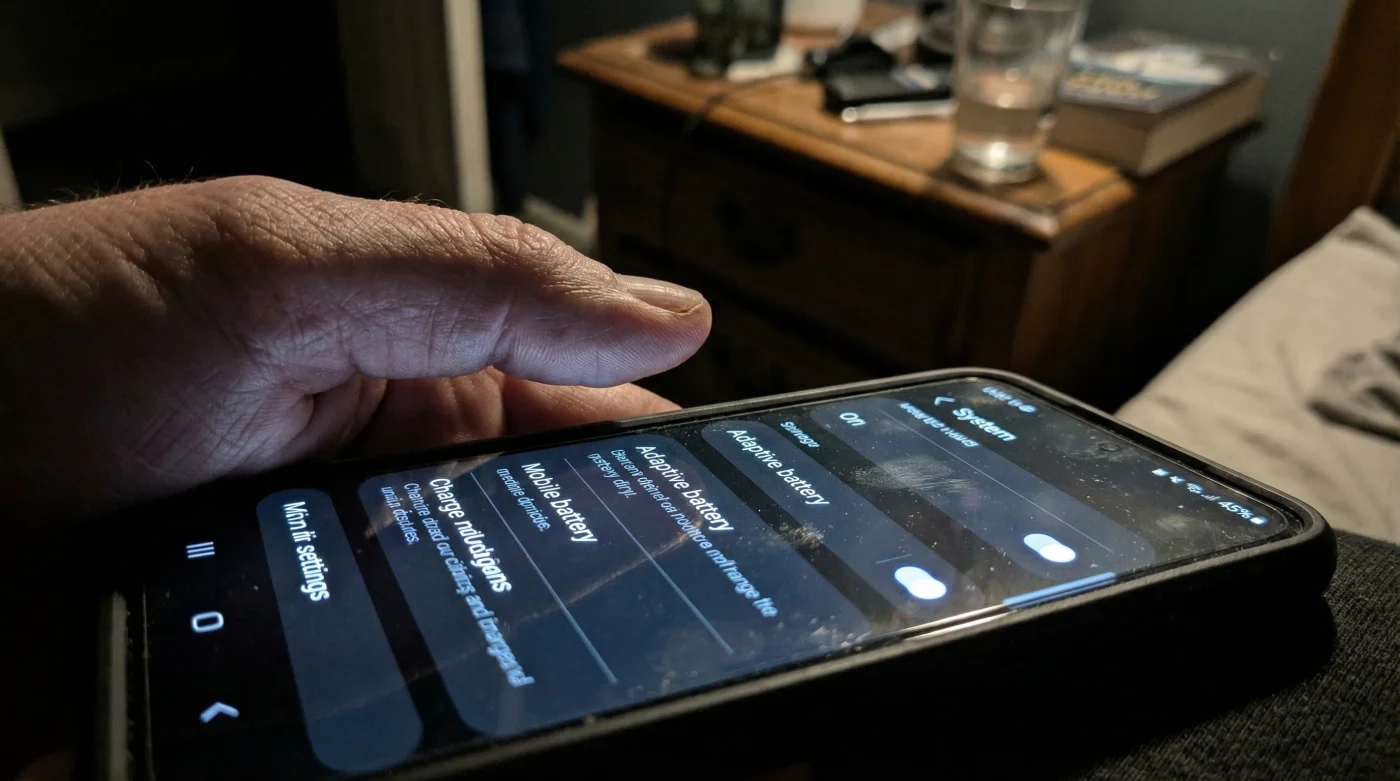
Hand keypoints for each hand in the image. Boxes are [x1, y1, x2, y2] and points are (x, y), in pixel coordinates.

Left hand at [0, 176, 709, 778]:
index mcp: (418, 352)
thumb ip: (480, 282)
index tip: (736, 516)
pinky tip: (469, 721)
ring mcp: (337, 562)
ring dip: (519, 651)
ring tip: (591, 689)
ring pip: (476, 622)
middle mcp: (389, 463)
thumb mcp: (287, 265)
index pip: (585, 408)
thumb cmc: (67, 327)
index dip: (664, 457)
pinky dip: (433, 708)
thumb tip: (668, 318)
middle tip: (675, 629)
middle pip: (544, 531)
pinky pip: (391, 688)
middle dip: (605, 577)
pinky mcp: (287, 653)